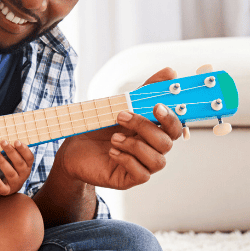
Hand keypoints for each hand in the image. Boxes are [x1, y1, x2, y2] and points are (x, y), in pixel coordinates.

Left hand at [0, 140, 34, 195]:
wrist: (7, 186)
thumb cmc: (10, 167)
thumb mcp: (13, 159)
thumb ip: (12, 150)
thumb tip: (4, 137)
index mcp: (27, 165)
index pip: (29, 157)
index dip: (24, 149)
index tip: (16, 141)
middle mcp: (23, 174)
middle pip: (19, 163)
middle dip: (11, 152)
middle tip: (2, 142)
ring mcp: (16, 183)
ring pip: (11, 173)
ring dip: (2, 162)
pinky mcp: (7, 190)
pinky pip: (4, 188)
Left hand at [56, 67, 184, 190]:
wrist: (74, 148)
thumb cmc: (99, 128)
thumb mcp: (121, 104)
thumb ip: (146, 91)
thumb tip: (170, 72)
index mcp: (153, 131)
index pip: (176, 127)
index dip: (172, 118)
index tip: (157, 106)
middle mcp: (152, 149)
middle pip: (167, 143)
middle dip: (146, 128)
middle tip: (122, 117)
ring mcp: (143, 165)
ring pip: (158, 160)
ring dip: (135, 145)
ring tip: (114, 137)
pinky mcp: (130, 179)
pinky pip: (142, 174)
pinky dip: (127, 160)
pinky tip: (112, 152)